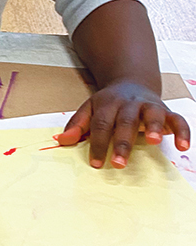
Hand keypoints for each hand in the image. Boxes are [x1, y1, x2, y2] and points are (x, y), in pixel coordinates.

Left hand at [56, 80, 190, 167]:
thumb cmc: (109, 103)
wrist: (131, 82)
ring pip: (152, 114)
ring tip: (153, 141)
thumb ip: (77, 125)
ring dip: (153, 126)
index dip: (98, 143)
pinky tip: (183, 145)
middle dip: (121, 142)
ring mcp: (149, 106)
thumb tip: (61, 141)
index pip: (101, 124)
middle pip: (124, 121)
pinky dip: (182, 131)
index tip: (95, 163)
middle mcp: (129, 103)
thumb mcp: (90, 108)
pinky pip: (177, 119)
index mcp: (108, 104)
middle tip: (118, 162)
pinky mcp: (166, 110)